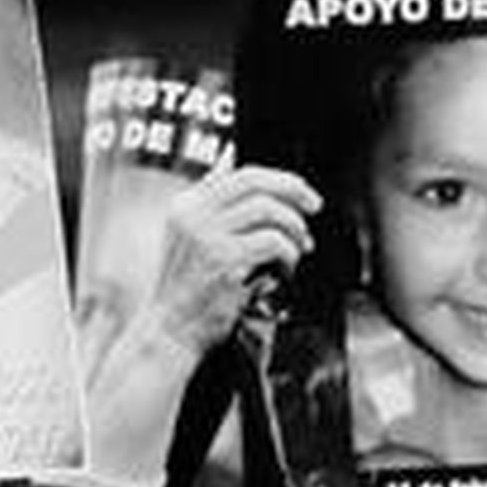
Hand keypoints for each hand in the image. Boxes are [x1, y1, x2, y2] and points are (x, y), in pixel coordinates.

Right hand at [145, 163, 321, 354]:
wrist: (172, 329)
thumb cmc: (190, 288)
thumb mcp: (191, 235)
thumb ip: (213, 202)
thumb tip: (229, 158)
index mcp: (187, 204)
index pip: (243, 175)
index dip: (281, 181)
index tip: (304, 194)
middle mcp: (192, 213)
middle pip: (256, 183)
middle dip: (294, 191)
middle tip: (315, 207)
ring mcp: (205, 235)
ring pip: (268, 210)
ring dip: (294, 228)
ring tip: (298, 249)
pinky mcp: (222, 259)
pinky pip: (272, 241)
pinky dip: (289, 253)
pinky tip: (286, 268)